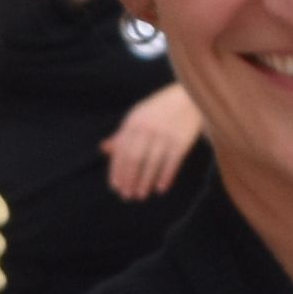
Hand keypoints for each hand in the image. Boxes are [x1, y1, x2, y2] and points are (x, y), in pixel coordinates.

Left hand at [103, 84, 205, 199]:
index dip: (117, 170)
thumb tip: (104, 149)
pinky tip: (160, 189)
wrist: (188, 97)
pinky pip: (172, 163)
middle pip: (134, 159)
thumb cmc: (159, 110)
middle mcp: (147, 128)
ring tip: (140, 195)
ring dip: (145, 182)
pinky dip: (165, 177)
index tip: (116, 187)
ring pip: (152, 163)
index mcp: (133, 122)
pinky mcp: (181, 141)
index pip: (121, 151)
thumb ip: (122, 133)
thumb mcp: (138, 116)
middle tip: (127, 196)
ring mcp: (165, 134)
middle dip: (129, 179)